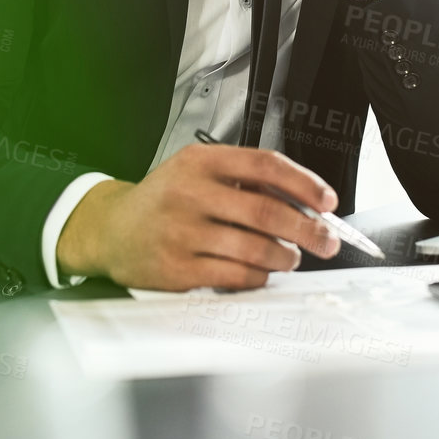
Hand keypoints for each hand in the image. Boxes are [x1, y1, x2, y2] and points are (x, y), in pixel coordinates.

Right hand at [55, 142, 341, 290]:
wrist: (110, 229)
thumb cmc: (162, 200)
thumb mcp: (195, 171)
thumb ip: (241, 178)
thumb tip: (303, 201)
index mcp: (200, 161)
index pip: (265, 164)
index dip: (305, 183)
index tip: (327, 200)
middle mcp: (190, 193)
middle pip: (267, 210)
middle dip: (308, 229)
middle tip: (327, 240)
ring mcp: (182, 232)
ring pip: (256, 248)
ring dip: (285, 257)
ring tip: (291, 257)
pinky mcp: (177, 268)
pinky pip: (236, 275)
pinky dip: (259, 276)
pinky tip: (261, 272)